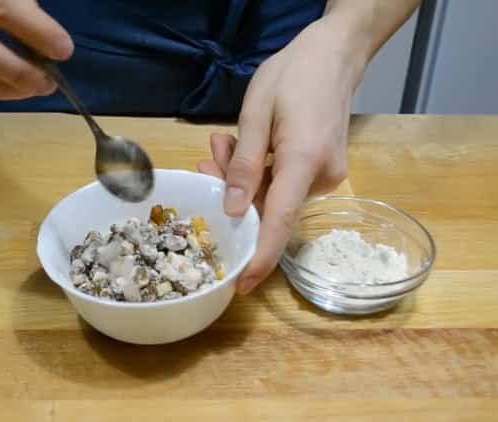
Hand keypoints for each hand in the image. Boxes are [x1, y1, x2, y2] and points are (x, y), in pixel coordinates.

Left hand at [199, 18, 364, 293]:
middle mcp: (321, 178)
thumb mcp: (257, 113)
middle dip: (232, 192)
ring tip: (223, 142)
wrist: (335, 54)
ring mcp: (325, 176)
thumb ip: (245, 164)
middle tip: (209, 158)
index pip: (280, 222)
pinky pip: (282, 182)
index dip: (259, 258)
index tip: (240, 285)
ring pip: (272, 194)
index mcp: (304, 162)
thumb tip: (234, 211)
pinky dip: (258, 170)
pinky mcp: (321, 170)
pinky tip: (240, 145)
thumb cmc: (293, 75)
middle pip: (269, 206)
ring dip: (241, 176)